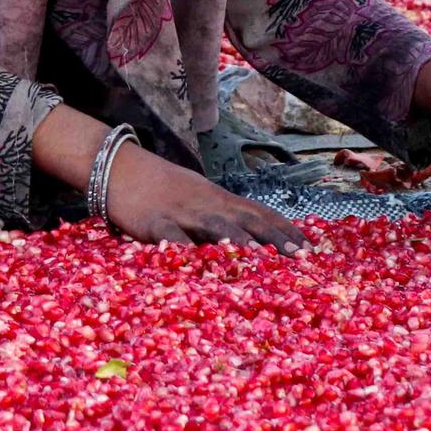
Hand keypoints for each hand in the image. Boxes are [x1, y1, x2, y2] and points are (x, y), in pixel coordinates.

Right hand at [100, 144, 311, 254]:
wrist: (120, 167)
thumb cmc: (161, 187)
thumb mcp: (197, 197)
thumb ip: (220, 216)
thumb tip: (249, 238)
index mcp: (219, 198)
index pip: (260, 213)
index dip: (286, 229)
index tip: (310, 246)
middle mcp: (207, 204)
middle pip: (247, 220)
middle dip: (275, 238)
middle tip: (300, 257)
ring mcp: (182, 212)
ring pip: (216, 226)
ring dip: (240, 242)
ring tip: (262, 259)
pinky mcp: (155, 222)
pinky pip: (172, 237)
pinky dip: (185, 249)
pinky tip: (197, 263)